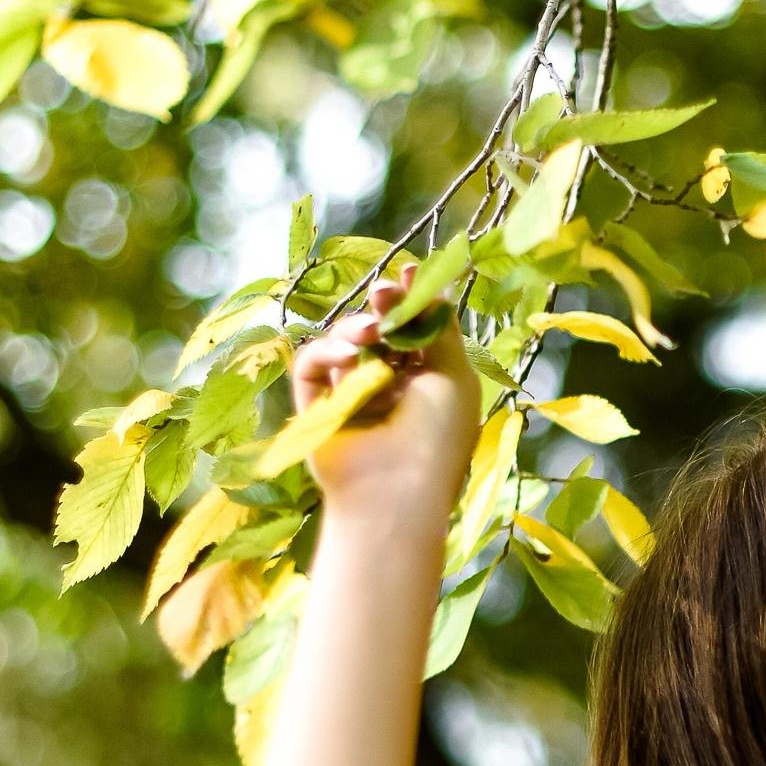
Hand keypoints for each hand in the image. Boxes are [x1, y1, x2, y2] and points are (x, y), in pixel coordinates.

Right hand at [290, 264, 480, 531]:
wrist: (395, 493)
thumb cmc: (437, 437)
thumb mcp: (453, 373)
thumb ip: (439, 326)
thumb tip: (424, 282)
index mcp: (429, 381)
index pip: (416, 328)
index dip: (410, 298)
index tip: (408, 271)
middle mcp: (391, 386)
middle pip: (379, 328)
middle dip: (382, 305)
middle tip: (383, 291)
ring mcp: (352, 395)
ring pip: (345, 341)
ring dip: (356, 329)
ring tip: (370, 335)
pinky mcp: (316, 407)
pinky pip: (312, 365)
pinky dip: (326, 353)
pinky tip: (348, 359)